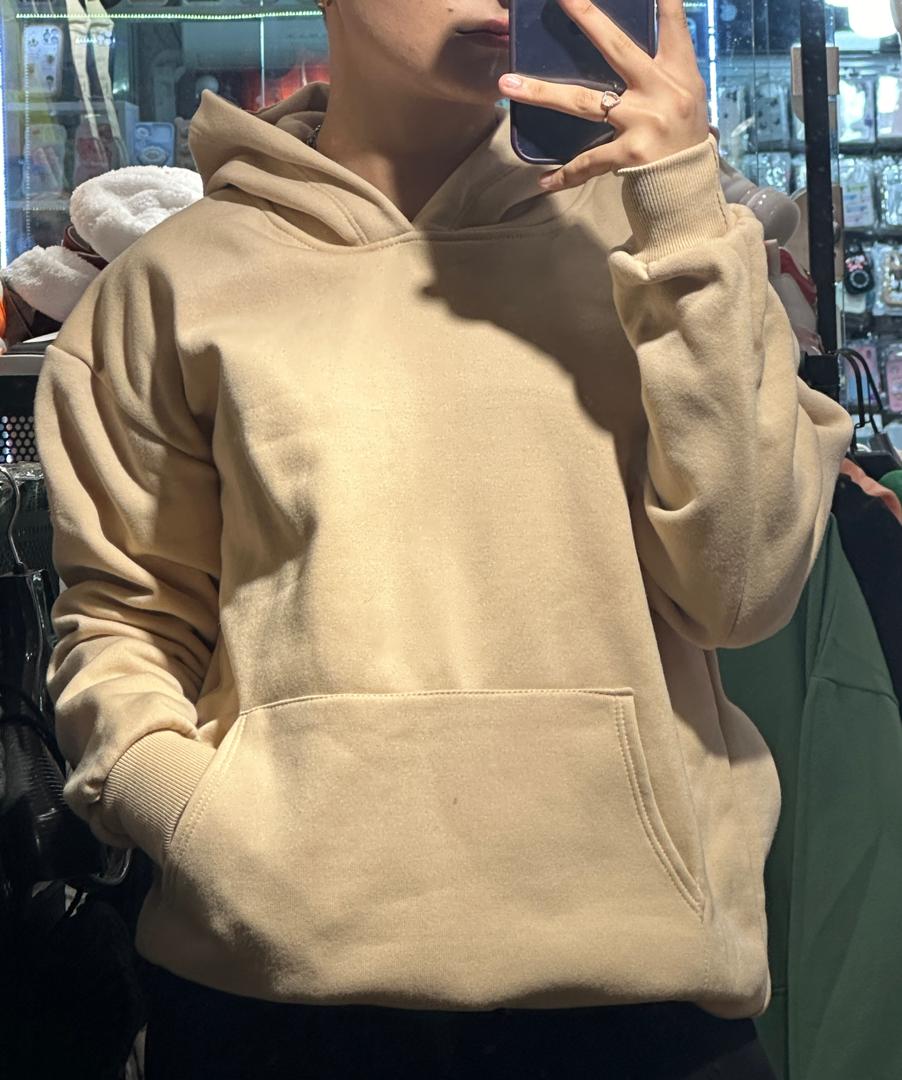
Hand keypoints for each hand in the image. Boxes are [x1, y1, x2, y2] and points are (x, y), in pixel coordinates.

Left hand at [498, 0, 710, 190]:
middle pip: (615, 46)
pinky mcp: (630, 154)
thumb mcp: (686, 96)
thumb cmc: (685, 139)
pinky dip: (565, 174)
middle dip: (586, 16)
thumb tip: (626, 50)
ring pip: (583, 102)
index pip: (671, 21)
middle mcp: (660, 89)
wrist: (689, 189)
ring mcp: (643, 120)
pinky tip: (543, 182)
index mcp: (677, 70)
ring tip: (508, 84)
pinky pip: (587, 161)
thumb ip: (662, 70)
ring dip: (542, 92)